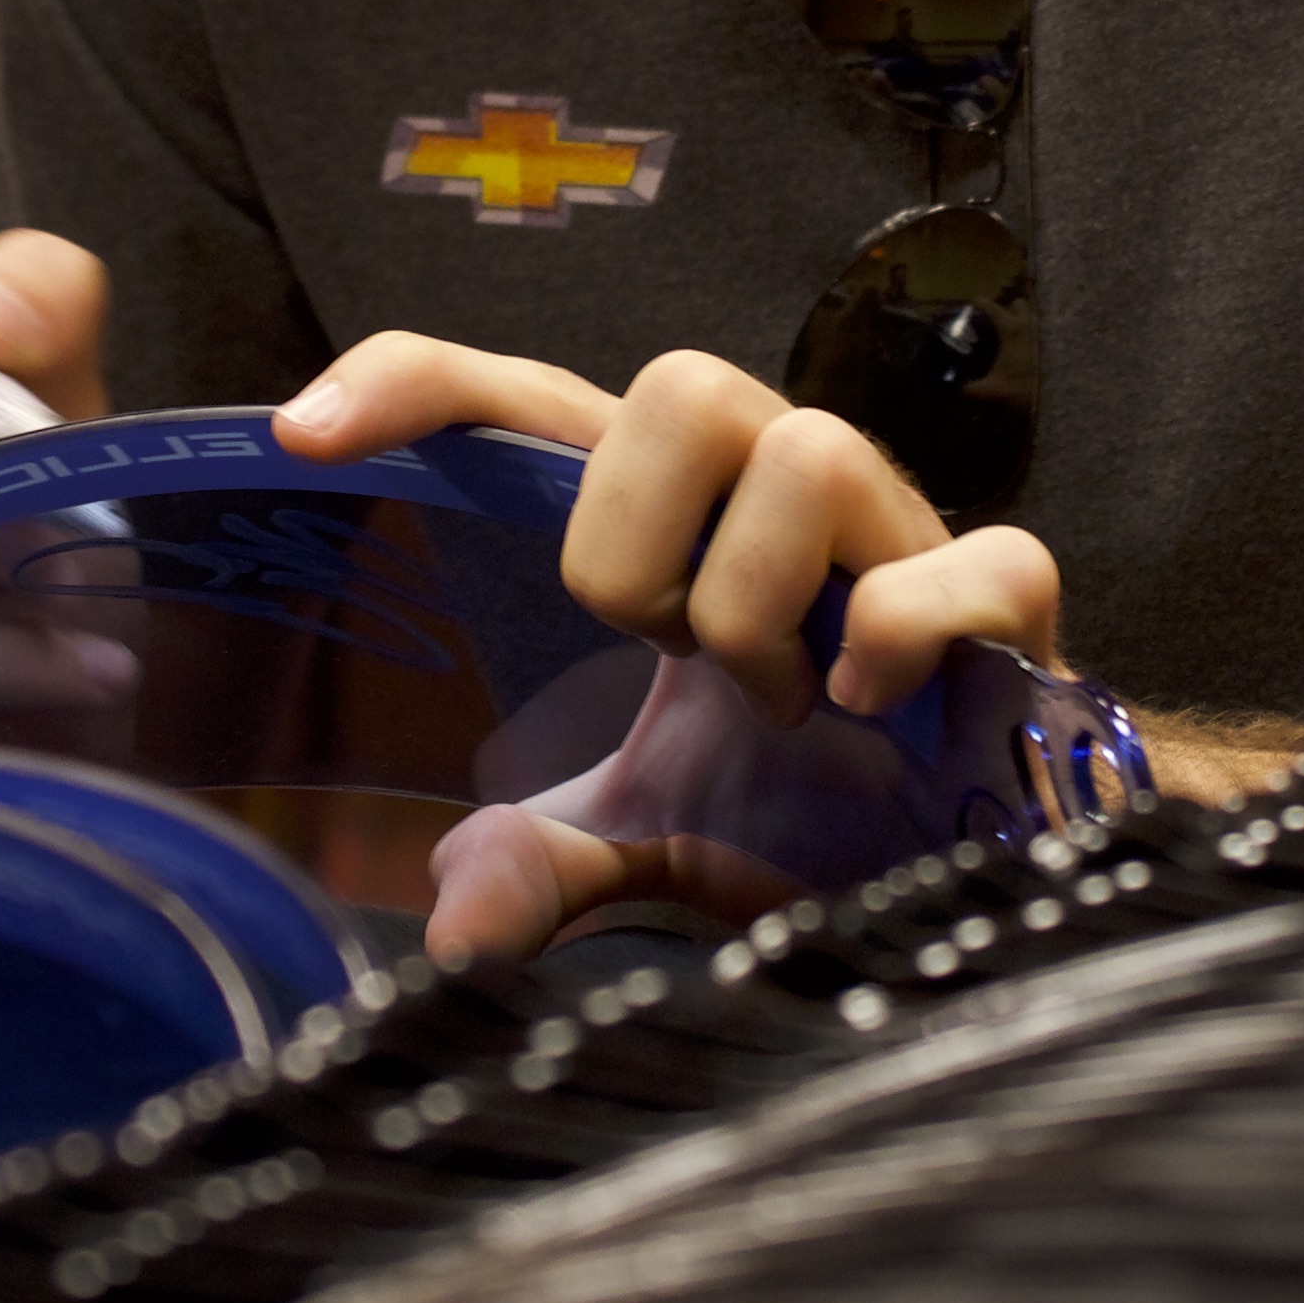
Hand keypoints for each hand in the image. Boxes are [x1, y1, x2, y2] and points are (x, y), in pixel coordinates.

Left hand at [275, 333, 1062, 962]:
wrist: (982, 860)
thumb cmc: (806, 804)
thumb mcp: (648, 841)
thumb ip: (546, 865)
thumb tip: (457, 920)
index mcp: (678, 521)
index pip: (530, 400)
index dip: (419, 385)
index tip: (301, 434)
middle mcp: (780, 489)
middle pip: (682, 381)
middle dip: (635, 538)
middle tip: (657, 656)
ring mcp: (896, 530)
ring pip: (808, 450)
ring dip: (759, 605)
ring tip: (779, 704)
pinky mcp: (1002, 593)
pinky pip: (967, 559)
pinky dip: (903, 635)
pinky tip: (870, 711)